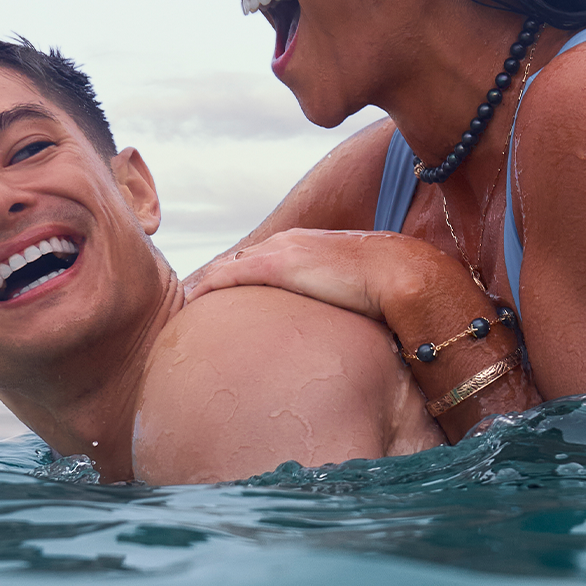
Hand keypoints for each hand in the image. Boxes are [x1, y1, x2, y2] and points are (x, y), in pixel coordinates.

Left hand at [183, 229, 430, 322]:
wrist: (399, 272)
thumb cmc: (385, 289)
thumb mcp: (355, 296)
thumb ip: (339, 307)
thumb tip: (338, 341)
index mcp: (305, 248)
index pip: (262, 260)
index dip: (238, 277)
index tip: (220, 295)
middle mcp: (289, 244)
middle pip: (239, 260)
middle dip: (216, 278)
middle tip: (192, 300)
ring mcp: (281, 252)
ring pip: (230, 266)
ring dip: (208, 284)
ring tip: (186, 303)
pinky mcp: (276, 265)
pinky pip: (230, 275)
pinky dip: (210, 286)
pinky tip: (193, 302)